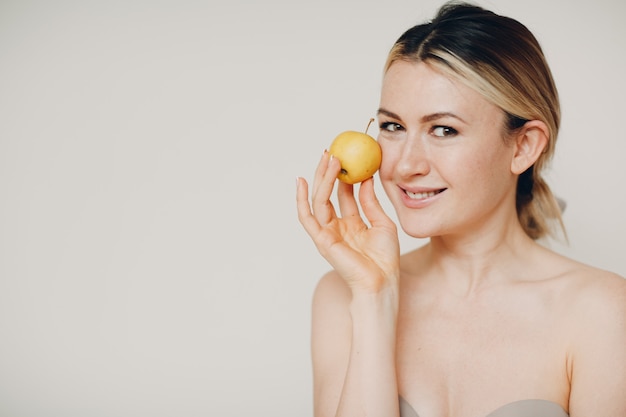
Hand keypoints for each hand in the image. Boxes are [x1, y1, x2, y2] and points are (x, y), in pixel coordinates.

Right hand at [296, 151, 399, 293]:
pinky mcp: (322, 239)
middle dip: (328, 173)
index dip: (344, 176)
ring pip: (319, 200)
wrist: (382, 282)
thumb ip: (370, 202)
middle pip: (328, 194)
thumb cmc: (385, 259)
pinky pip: (307, 217)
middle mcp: (337, 226)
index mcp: (351, 224)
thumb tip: (365, 179)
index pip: (344, 194)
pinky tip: (301, 182)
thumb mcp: (382, 223)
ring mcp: (327, 233)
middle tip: (332, 152)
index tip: (347, 156)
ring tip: (329, 158)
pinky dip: (301, 200)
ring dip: (322, 178)